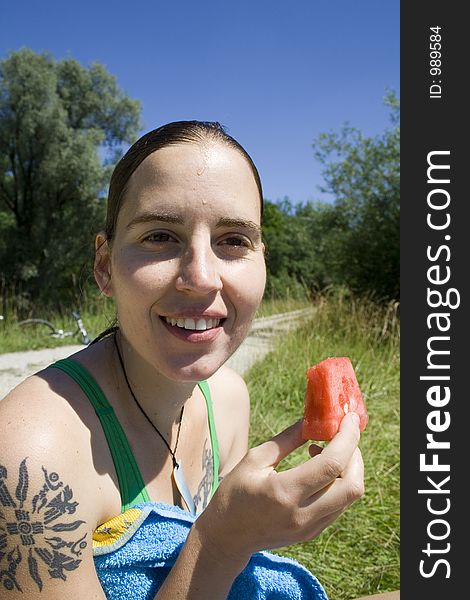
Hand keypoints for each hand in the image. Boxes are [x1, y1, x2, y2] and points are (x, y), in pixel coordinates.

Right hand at [195, 412, 363, 564]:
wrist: (227, 537)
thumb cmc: (235, 492)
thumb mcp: (254, 459)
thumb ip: (286, 440)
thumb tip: (311, 420)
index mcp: (285, 492)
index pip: (331, 464)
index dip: (347, 438)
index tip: (350, 418)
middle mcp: (303, 514)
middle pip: (352, 486)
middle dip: (355, 455)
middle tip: (343, 435)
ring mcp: (310, 528)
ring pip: (349, 497)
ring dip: (348, 469)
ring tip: (324, 450)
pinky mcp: (313, 533)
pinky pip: (339, 506)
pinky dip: (339, 483)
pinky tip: (320, 470)